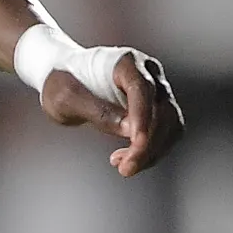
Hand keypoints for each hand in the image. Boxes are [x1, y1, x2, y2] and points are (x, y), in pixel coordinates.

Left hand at [41, 49, 182, 177]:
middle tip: (125, 169)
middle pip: (163, 110)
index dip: (143, 117)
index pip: (142, 89)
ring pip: (171, 124)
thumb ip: (96, 110)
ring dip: (153, 151)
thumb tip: (129, 130)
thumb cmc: (61, 83)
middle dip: (148, 144)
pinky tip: (127, 159)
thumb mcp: (65, 97)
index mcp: (126, 62)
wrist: (64, 79)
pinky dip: (152, 151)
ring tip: (123, 166)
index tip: (137, 144)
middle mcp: (148, 73)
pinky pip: (166, 133)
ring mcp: (156, 90)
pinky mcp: (157, 109)